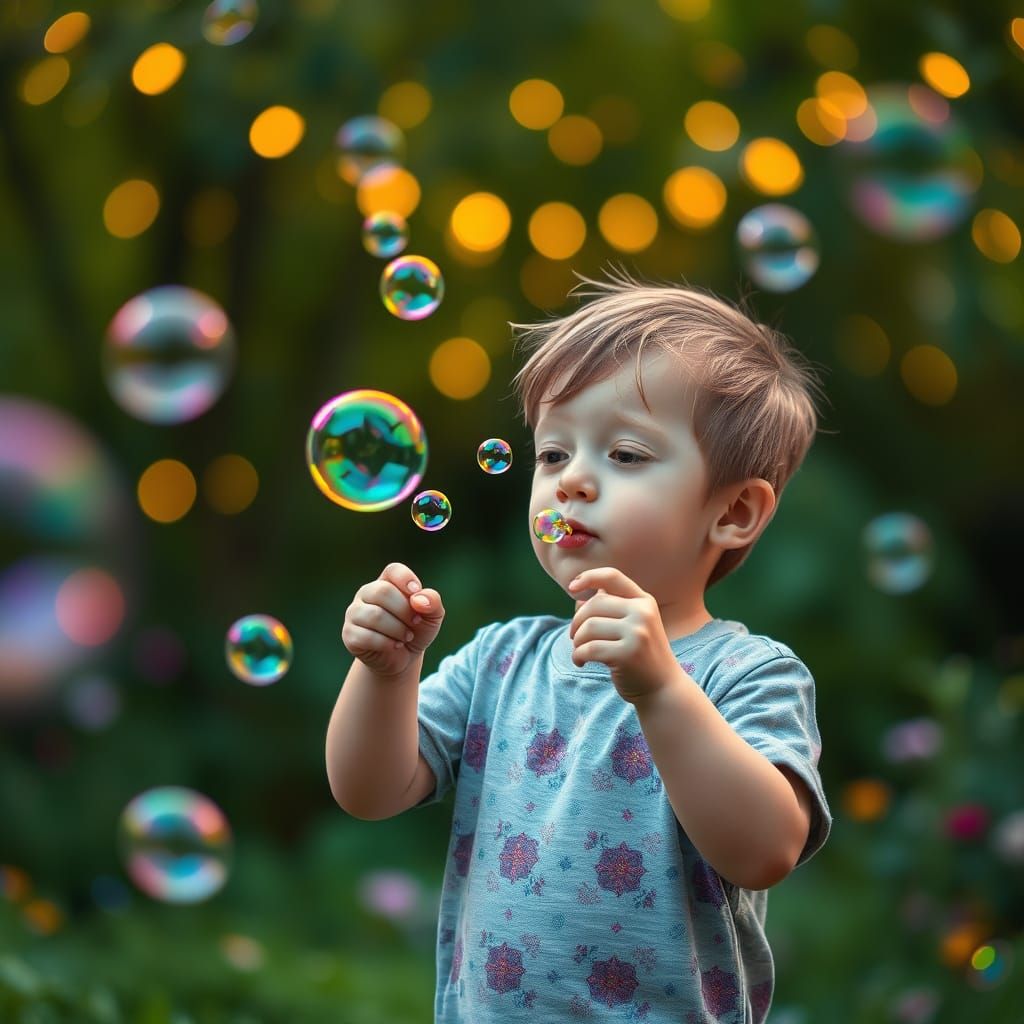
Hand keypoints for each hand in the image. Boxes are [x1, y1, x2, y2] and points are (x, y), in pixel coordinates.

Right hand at [341, 562, 444, 678]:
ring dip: (398, 629)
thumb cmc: (416, 630)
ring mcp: (354, 613)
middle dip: (405, 611)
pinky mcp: (349, 634)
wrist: (403, 658)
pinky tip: (394, 645)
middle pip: (383, 592)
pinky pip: (367, 636)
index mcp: (387, 582)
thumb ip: (433, 602)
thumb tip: (418, 600)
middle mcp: (366, 593)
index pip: (393, 570)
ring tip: (407, 637)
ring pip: (375, 615)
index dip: (406, 579)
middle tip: (416, 622)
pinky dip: (387, 643)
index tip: (416, 593)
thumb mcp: (432, 616)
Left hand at [567, 567, 679, 703]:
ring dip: (577, 641)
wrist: (663, 688)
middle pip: (594, 605)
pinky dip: (578, 655)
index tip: (572, 587)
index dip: (589, 577)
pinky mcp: (628, 654)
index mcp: (644, 601)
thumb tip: (579, 599)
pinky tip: (580, 662)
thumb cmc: (641, 656)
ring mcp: (638, 633)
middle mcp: (643, 613)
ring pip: (588, 627)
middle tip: (575, 638)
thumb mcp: (631, 627)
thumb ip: (608, 611)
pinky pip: (589, 649)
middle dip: (577, 622)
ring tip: (580, 651)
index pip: (612, 577)